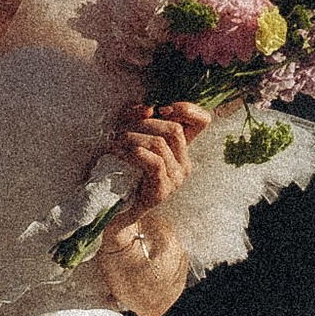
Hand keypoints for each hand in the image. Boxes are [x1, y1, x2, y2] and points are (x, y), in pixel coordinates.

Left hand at [110, 97, 210, 225]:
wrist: (111, 206)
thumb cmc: (120, 167)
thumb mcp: (128, 134)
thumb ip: (136, 117)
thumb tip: (148, 109)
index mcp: (181, 148)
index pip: (203, 121)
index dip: (187, 109)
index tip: (161, 110)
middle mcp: (184, 163)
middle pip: (175, 129)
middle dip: (145, 123)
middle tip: (121, 130)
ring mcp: (176, 178)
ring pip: (160, 144)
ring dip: (132, 138)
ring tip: (114, 143)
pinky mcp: (163, 190)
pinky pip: (154, 163)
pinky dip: (134, 153)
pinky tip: (119, 153)